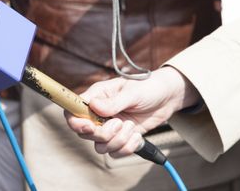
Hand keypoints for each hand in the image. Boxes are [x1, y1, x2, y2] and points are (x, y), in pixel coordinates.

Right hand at [65, 66, 199, 157]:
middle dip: (102, 134)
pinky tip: (137, 136)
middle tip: (119, 123)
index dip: (75, 122)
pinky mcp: (120, 138)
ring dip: (118, 141)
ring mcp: (109, 127)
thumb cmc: (147, 87)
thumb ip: (113, 102)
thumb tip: (94, 106)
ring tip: (131, 126)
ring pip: (100, 146)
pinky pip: (115, 153)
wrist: (167, 97)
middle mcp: (98, 114)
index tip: (89, 127)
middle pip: (85, 133)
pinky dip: (127, 148)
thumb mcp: (132, 92)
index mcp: (96, 97)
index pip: (73, 111)